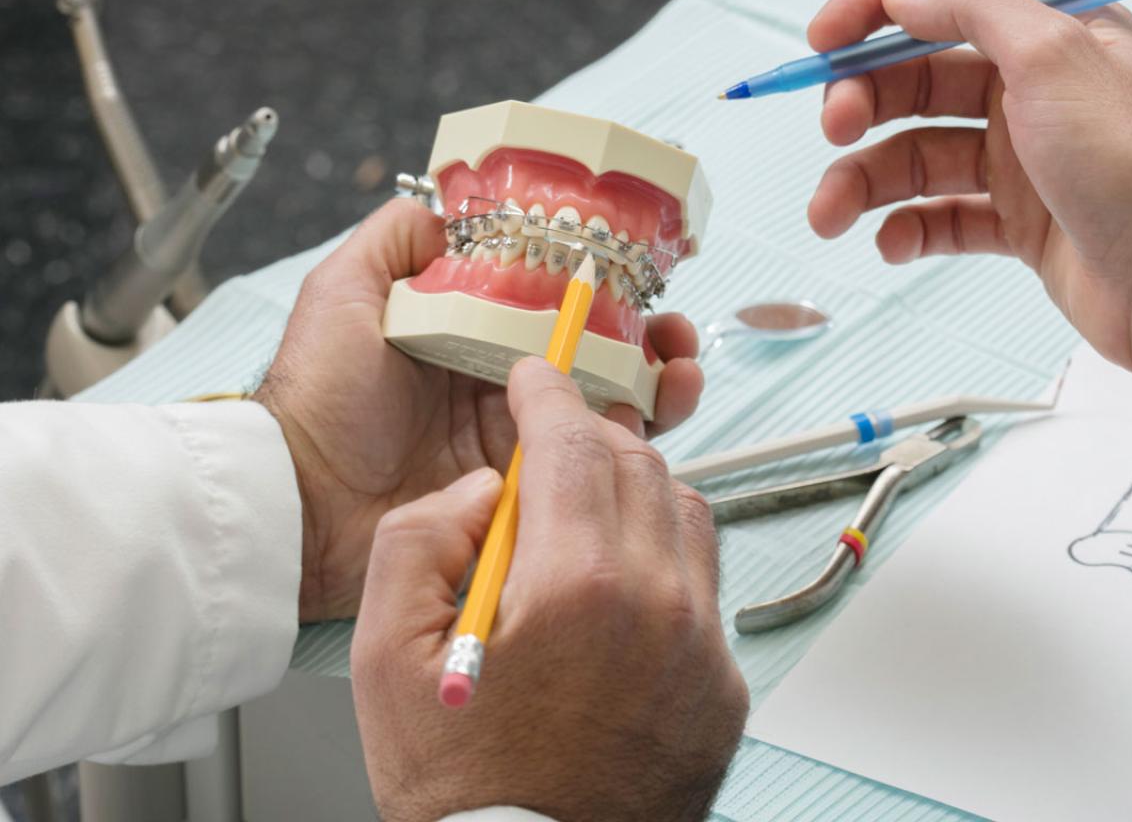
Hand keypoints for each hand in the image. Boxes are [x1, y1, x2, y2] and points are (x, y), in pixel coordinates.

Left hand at [254, 199, 704, 621]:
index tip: (636, 272)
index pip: (554, 301)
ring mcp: (518, 437)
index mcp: (471, 330)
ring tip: (678, 367)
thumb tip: (452, 200)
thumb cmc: (318, 395)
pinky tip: (651, 417)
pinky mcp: (526, 488)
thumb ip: (397, 238)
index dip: (602, 286)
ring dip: (657, 382)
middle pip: (597, 351)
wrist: (305, 500)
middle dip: (649, 335)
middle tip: (671, 331)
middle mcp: (503, 381)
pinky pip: (591, 464)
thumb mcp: (344, 292)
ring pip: (609, 404)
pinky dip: (635, 442)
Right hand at [351, 357, 747, 821]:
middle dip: (588, 437)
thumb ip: (420, 539)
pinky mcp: (722, 686)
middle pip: (636, 465)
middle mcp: (658, 605)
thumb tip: (486, 490)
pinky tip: (619, 585)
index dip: (548, 393)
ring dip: (634, 490)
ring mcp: (701, 647)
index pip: (573, 442)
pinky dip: (664, 558)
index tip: (537, 375)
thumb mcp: (384, 656)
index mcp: (575, 586)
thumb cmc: (462, 785)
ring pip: (685, 511)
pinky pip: (705, 583)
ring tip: (584, 513)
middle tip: (548, 446)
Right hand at [807, 0, 1131, 447]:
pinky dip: (907, 228)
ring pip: (918, 155)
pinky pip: (940, 216)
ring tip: (829, 213)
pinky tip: (893, 243)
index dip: (876, 7)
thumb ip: (973, 11)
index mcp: (1054, 31)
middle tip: (833, 128)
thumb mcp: (1056, 57)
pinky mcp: (1016, 221)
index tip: (823, 41)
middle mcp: (1035, 89)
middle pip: (919, 77)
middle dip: (864, 102)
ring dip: (863, 180)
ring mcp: (1023, 158)